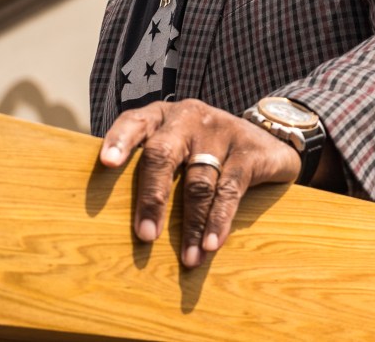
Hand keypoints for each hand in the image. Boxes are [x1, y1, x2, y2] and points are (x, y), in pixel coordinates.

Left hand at [99, 98, 300, 267]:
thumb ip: (150, 165)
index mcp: (161, 116)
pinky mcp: (247, 151)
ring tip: (187, 258)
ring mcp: (219, 131)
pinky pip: (229, 190)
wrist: (267, 134)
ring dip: (191, 225)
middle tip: (145, 236)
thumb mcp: (176, 145)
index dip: (119, 141)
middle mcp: (187, 118)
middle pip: (162, 154)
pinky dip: (218, 220)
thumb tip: (114, 214)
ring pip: (198, 182)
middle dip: (152, 198)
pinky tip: (211, 244)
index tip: (107, 163)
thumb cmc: (204, 148)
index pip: (134, 123)